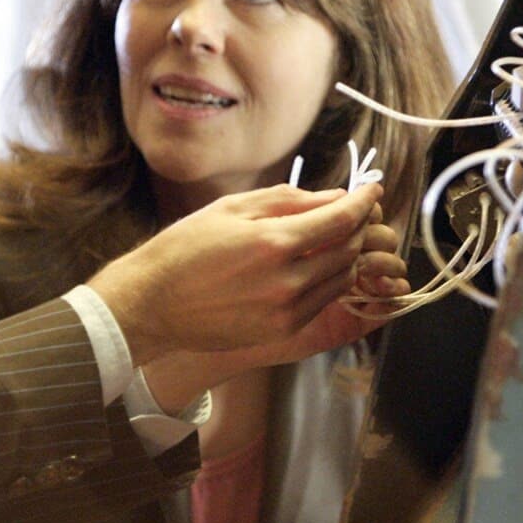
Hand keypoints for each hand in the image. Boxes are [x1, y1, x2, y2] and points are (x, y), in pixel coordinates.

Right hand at [138, 214, 409, 411]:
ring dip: (347, 256)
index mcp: (274, 243)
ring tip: (334, 238)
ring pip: (341, 279)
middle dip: (357, 227)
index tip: (372, 190)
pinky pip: (322, 302)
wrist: (151, 303)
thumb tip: (333, 196)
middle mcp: (287, 282)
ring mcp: (286, 312)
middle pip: (349, 250)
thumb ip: (288, 200)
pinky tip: (314, 266)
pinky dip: (328, 281)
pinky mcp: (281, 331)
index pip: (341, 220)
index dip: (362, 202)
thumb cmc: (185, 248)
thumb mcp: (232, 208)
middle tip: (353, 212)